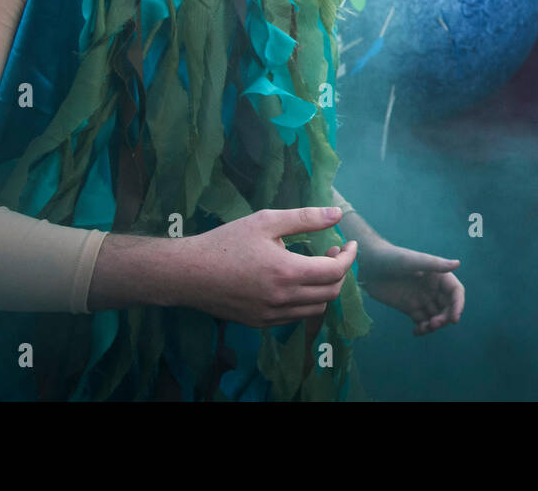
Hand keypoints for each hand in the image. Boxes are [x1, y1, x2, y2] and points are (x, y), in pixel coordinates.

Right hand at [179, 206, 357, 327]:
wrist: (188, 273)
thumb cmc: (226, 242)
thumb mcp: (266, 221)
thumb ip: (305, 218)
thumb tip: (338, 214)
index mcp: (287, 271)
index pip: (335, 271)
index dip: (349, 257)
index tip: (349, 244)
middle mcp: (283, 299)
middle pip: (331, 292)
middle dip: (340, 272)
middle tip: (333, 252)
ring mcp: (272, 315)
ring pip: (316, 309)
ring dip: (325, 289)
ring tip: (316, 266)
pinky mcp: (261, 323)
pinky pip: (296, 317)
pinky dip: (307, 301)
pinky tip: (297, 282)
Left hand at [352, 238, 463, 335]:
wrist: (368, 265)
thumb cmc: (391, 258)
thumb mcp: (412, 261)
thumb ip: (434, 264)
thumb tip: (458, 263)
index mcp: (438, 275)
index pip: (455, 292)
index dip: (458, 305)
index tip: (454, 319)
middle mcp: (432, 288)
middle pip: (447, 308)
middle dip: (444, 318)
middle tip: (433, 324)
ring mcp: (421, 299)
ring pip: (435, 317)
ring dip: (433, 326)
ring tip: (423, 328)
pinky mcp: (410, 307)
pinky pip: (421, 322)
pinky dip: (422, 329)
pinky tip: (416, 332)